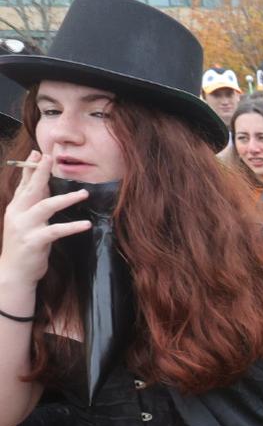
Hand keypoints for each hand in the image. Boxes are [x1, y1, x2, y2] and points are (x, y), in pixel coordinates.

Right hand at [0, 153, 90, 288]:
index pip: (23, 183)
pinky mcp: (34, 242)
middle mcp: (17, 214)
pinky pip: (55, 231)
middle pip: (31, 189)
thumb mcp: (26, 221)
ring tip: (84, 193)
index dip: (30, 168)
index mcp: (16, 208)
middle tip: (50, 157)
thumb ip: (33, 204)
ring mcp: (24, 227)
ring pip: (45, 207)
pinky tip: (86, 224)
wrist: (14, 272)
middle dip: (41, 172)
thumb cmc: (24, 245)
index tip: (38, 153)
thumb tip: (43, 185)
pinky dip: (71, 226)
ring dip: (65, 199)